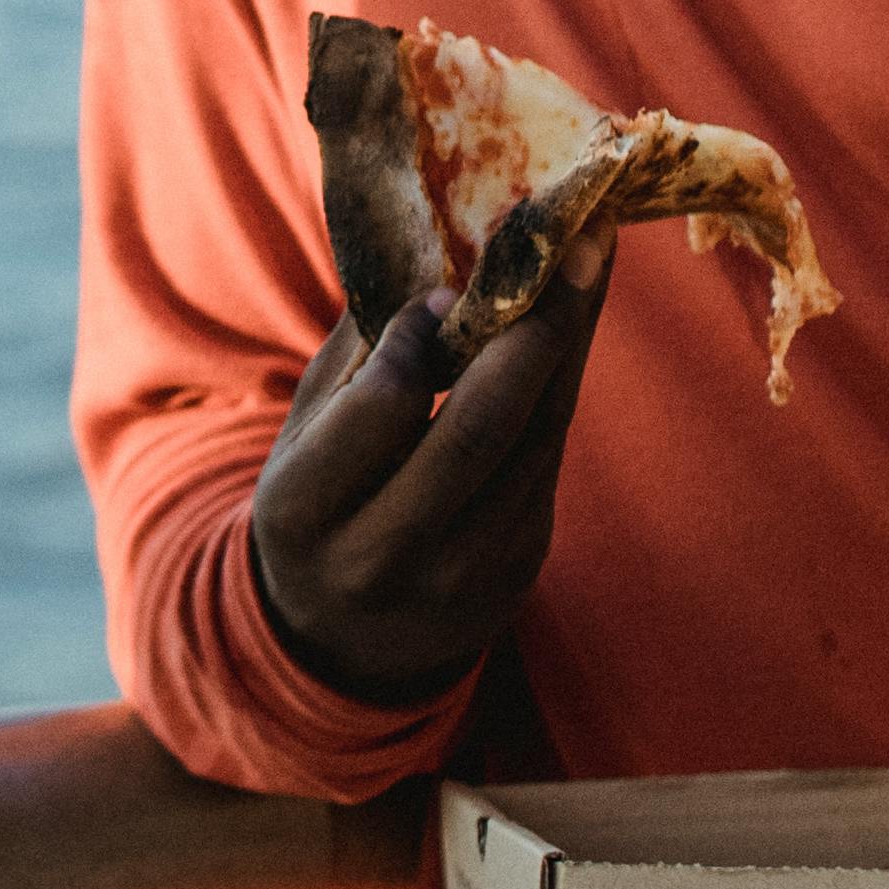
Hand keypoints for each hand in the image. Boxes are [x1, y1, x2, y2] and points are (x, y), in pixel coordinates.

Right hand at [244, 256, 611, 706]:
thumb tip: (434, 257)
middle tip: (571, 244)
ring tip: (588, 260)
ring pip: (535, 441)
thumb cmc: (319, 505)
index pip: (378, 407)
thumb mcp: (300, 441)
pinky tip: (567, 328)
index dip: (417, 338)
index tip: (447, 285)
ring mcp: (462, 574)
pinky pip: (548, 461)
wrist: (347, 644)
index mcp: (305, 513)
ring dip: (568, 344)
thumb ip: (356, 359)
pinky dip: (559, 387)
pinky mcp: (519, 570)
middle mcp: (383, 555)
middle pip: (480, 428)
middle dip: (533, 328)